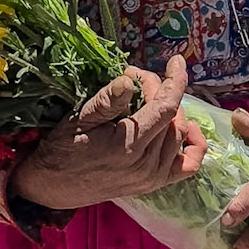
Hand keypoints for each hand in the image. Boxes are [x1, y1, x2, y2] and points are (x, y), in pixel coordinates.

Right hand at [10, 56, 205, 211]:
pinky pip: (189, 165)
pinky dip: (193, 144)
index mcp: (128, 146)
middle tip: (136, 80)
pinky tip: (187, 128)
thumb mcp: (79, 119)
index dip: (174, 81)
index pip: (165, 108)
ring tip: (148, 98)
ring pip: (179, 134)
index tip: (176, 61)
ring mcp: (153, 177)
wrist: (55, 186)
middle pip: (172, 117)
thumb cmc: (64, 148)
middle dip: (159, 91)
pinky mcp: (155, 184)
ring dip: (171, 110)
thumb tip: (128, 81)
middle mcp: (146, 165)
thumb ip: (107, 101)